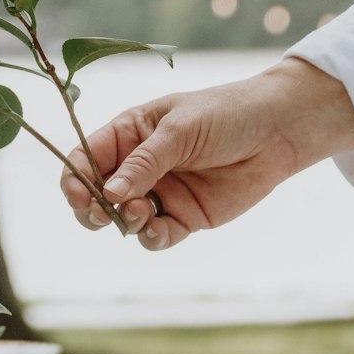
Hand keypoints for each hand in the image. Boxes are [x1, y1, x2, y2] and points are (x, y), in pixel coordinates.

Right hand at [60, 58, 353, 249]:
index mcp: (128, 135)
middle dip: (92, 209)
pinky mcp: (183, 217)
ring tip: (140, 213)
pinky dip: (151, 238)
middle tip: (102, 213)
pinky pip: (155, 236)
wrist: (279, 130)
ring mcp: (160, 193)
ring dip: (124, 222)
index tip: (79, 196)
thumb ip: (142, 163)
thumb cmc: (226, 114)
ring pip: (123, 220)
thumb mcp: (179, 130)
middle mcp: (138, 167)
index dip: (75, 180)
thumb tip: (107, 194)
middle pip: (95, 195)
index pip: (85, 159)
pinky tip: (158, 230)